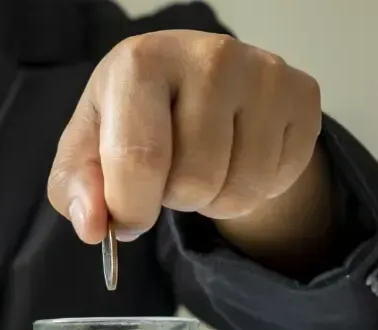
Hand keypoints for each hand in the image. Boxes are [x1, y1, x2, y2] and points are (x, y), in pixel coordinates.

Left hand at [48, 30, 327, 249]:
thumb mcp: (86, 151)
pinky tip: (233, 159)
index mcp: (140, 63)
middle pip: (195, 181)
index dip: (131, 208)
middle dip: (174, 201)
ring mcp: (262, 72)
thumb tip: (95, 226)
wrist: (190, 85)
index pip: (140, 161)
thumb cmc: (131, 120)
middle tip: (168, 176)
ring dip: (212, 202)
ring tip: (199, 169)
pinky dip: (252, 191)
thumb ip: (77, 190)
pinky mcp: (301, 94)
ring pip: (240, 189)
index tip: (128, 216)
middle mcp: (208, 56)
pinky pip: (276, 181)